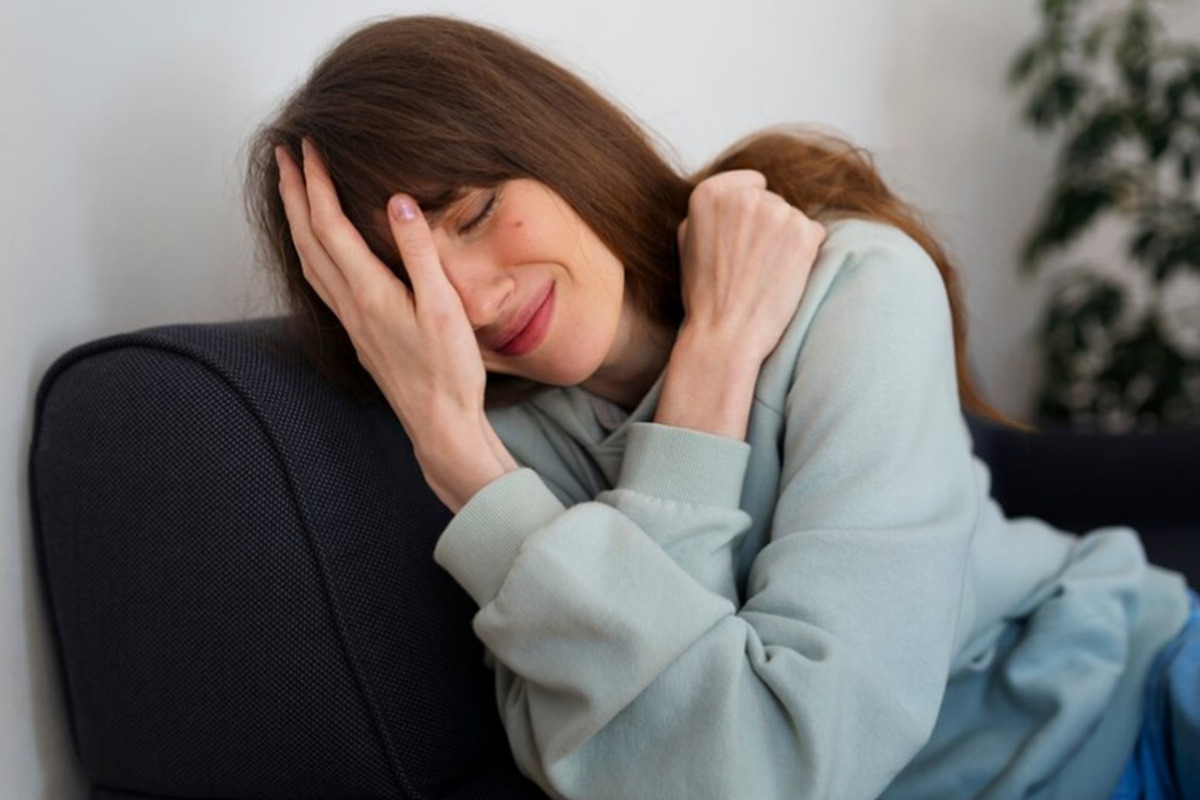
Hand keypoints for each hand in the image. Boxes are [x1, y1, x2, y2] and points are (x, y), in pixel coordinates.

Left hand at [275, 140, 512, 509]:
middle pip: (308, 239)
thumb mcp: (444, 307)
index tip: (309, 146)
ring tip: (292, 192)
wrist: (439, 424)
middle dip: (294, 193)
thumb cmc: (449, 370)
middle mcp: (350, 304)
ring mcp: (351, 322)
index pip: (330, 224)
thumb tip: (397, 202)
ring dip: (296, 221)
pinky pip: (320, 282)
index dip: (316, 183)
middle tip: (284, 155)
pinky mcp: (359, 334)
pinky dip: (310, 251)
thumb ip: (419, 253)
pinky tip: (316, 250)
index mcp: (369, 291)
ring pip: (308, 261)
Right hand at [675, 170, 825, 363]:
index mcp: (709, 193)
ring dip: (786, 241)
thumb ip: (710, 211)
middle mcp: (744, 196)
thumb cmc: (705, 295)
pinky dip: (805, 253)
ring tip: (766, 273)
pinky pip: (814, 233)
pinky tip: (783, 276)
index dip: (748, 215)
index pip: (750, 183)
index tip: (739, 241)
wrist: (726, 335)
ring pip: (793, 217)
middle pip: (772, 200)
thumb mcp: (688, 242)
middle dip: (767, 226)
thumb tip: (736, 194)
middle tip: (751, 264)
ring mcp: (777, 212)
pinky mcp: (804, 233)